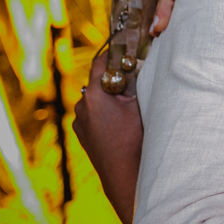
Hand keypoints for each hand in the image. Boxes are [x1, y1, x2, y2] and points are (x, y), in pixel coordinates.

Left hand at [71, 53, 143, 223]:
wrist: (127, 178)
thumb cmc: (137, 140)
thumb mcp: (142, 104)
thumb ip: (137, 82)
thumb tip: (138, 65)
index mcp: (94, 95)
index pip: (102, 62)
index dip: (115, 52)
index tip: (127, 45)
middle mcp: (81, 108)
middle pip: (100, 82)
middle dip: (117, 78)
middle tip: (137, 78)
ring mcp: (80, 124)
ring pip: (98, 100)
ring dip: (112, 97)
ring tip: (132, 104)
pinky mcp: (85, 137)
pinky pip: (96, 116)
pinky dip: (108, 113)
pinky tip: (124, 122)